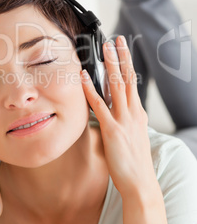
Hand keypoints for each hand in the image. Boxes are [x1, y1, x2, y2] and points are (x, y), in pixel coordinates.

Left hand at [81, 36, 156, 197]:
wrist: (140, 183)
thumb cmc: (133, 162)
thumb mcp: (133, 135)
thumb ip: (124, 119)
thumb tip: (112, 107)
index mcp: (137, 113)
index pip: (133, 82)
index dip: (127, 64)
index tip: (122, 49)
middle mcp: (133, 113)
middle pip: (128, 78)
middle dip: (121, 57)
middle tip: (115, 40)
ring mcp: (123, 120)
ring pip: (117, 86)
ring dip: (110, 65)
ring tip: (105, 49)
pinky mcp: (112, 130)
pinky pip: (100, 105)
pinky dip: (91, 90)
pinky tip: (83, 78)